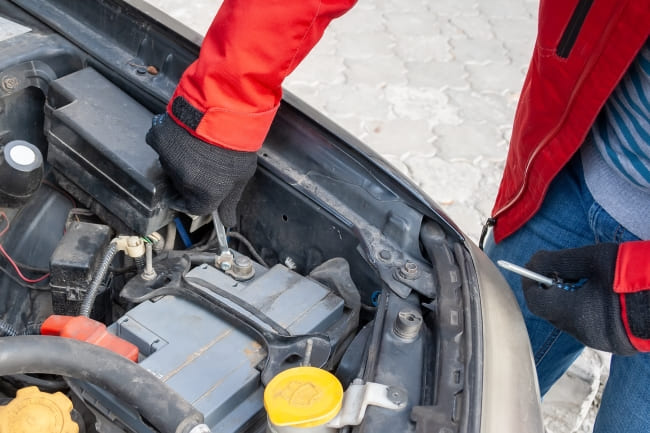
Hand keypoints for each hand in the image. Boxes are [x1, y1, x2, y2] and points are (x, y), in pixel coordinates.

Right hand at [146, 114, 256, 226]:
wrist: (226, 111)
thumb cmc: (237, 144)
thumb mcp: (241, 176)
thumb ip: (230, 202)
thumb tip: (227, 223)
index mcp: (204, 194)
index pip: (194, 208)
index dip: (198, 201)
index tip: (199, 195)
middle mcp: (182, 181)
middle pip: (181, 188)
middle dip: (190, 180)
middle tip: (204, 164)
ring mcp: (168, 160)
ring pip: (170, 167)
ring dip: (179, 161)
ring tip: (196, 145)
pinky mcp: (158, 139)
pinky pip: (160, 146)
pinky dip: (168, 142)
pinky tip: (184, 134)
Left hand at [523, 243, 645, 354]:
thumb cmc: (635, 274)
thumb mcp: (594, 259)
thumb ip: (560, 262)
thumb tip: (534, 262)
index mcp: (576, 313)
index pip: (536, 302)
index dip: (531, 282)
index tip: (534, 267)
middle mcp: (585, 333)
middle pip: (552, 312)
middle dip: (550, 289)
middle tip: (560, 269)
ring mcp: (602, 342)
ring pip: (571, 320)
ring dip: (569, 300)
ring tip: (584, 278)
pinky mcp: (617, 344)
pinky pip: (590, 326)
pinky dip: (586, 309)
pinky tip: (601, 293)